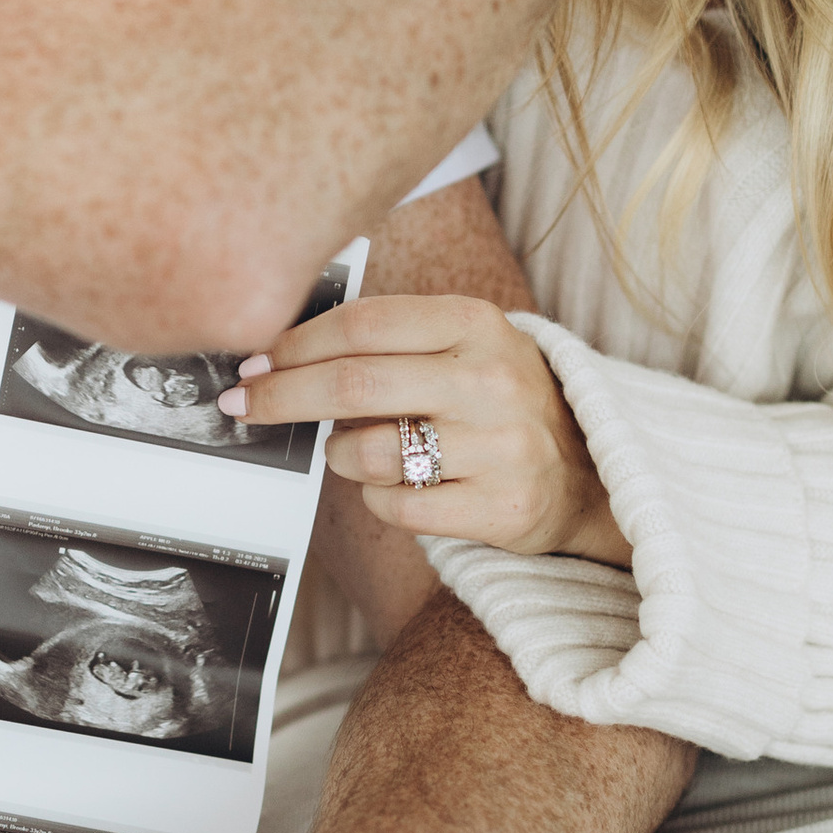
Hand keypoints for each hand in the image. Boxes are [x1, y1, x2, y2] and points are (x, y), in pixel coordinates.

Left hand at [224, 291, 628, 564]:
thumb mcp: (463, 345)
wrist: (587, 472)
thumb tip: (280, 355)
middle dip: (282, 397)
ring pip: (368, 452)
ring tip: (351, 452)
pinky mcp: (501, 508)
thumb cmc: (498, 401)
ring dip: (338, 455)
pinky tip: (396, 486)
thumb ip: (389, 341)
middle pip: (353, 385)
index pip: (362, 326)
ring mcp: (500, 446)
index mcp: (476, 324)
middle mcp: (492, 380)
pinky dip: (377, 499)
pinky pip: (397, 506)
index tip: (254, 363)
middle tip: (245, 407)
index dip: (294, 345)